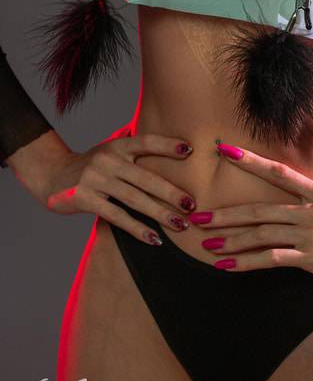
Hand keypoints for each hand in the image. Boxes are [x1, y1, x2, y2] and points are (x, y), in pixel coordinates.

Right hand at [40, 126, 196, 244]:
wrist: (52, 175)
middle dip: (171, 193)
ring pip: (134, 199)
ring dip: (159, 214)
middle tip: (191, 205)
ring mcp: (95, 179)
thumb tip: (176, 147)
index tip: (190, 150)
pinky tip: (154, 238)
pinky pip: (116, 216)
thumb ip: (135, 151)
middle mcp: (107, 159)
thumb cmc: (92, 166)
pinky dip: (137, 229)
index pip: (145, 142)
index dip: (167, 145)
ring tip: (180, 225)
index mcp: (117, 145)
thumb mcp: (110, 151)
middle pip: (145, 177)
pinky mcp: (84, 198)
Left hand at [191, 127, 312, 292]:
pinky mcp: (312, 258)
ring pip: (260, 234)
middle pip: (258, 208)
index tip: (224, 150)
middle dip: (225, 213)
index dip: (249, 160)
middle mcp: (310, 211)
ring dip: (229, 240)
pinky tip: (226, 268)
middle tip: (197, 216)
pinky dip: (247, 263)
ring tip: (204, 244)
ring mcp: (309, 235)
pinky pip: (272, 259)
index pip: (279, 172)